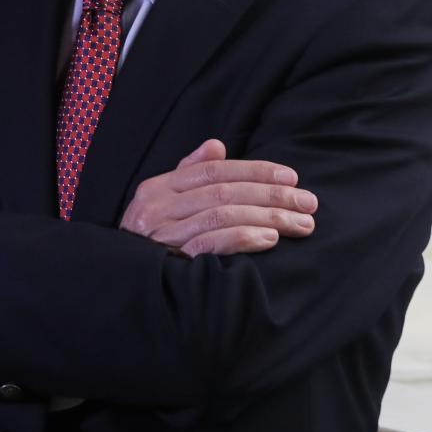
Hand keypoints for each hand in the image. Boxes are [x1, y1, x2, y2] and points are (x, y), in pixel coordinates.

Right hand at [120, 139, 316, 256]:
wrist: (123, 285)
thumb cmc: (149, 240)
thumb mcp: (162, 202)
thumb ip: (189, 173)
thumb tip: (216, 146)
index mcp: (158, 188)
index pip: (214, 171)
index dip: (255, 171)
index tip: (291, 177)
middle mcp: (158, 208)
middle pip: (224, 192)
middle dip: (272, 194)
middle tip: (308, 202)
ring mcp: (164, 235)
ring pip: (223, 215)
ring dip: (268, 217)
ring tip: (300, 223)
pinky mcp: (173, 262)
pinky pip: (213, 244)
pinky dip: (244, 238)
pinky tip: (270, 239)